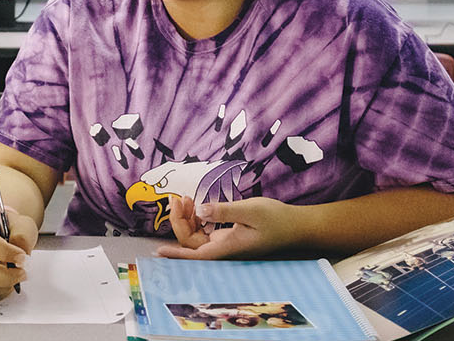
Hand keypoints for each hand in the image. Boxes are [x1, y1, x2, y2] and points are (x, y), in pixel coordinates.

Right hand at [0, 207, 35, 299]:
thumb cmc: (8, 227)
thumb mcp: (22, 224)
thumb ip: (24, 238)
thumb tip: (20, 259)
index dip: (6, 253)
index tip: (22, 258)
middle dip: (6, 276)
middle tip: (22, 273)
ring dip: (3, 285)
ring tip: (14, 275)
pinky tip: (4, 280)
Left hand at [156, 196, 297, 259]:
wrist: (295, 225)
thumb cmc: (275, 219)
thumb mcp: (250, 210)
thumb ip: (223, 210)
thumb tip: (199, 210)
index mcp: (228, 248)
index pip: (196, 255)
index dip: (176, 254)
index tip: (158, 251)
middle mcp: (223, 249)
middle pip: (191, 241)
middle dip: (179, 221)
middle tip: (177, 198)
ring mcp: (225, 243)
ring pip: (196, 236)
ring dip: (187, 218)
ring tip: (185, 198)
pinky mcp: (227, 236)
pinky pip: (204, 231)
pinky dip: (197, 217)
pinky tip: (196, 204)